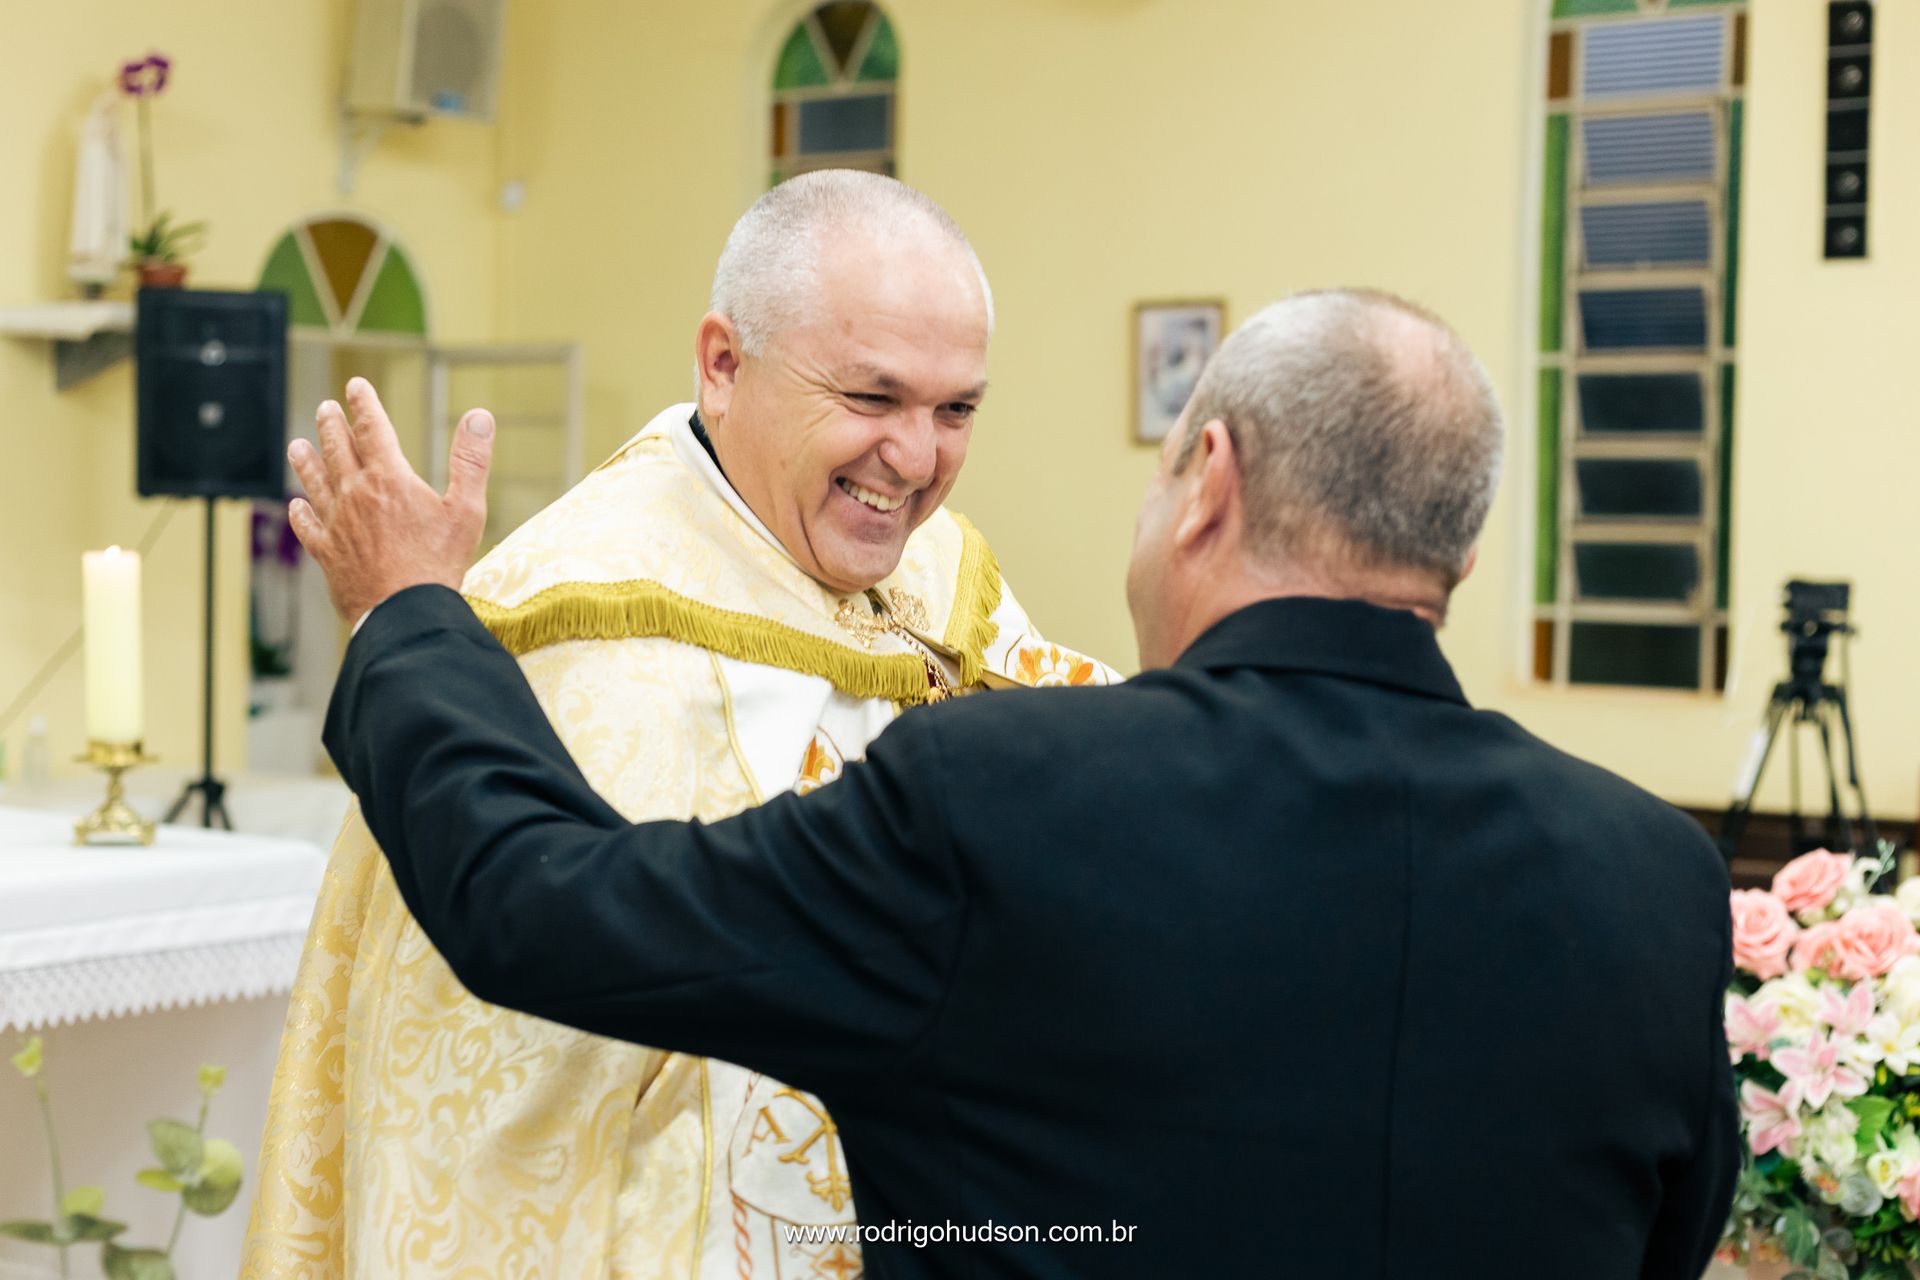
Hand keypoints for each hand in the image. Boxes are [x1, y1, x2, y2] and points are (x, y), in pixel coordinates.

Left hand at [287, 376, 494, 622]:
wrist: (403, 611)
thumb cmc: (438, 563)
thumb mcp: (467, 509)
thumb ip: (471, 460)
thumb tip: (480, 416)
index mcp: (389, 479)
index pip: (372, 429)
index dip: (364, 404)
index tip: (356, 386)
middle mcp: (355, 495)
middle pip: (338, 450)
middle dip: (332, 426)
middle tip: (324, 408)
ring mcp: (337, 524)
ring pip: (315, 483)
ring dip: (306, 461)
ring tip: (297, 445)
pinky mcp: (327, 553)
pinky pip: (308, 526)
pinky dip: (301, 513)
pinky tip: (296, 506)